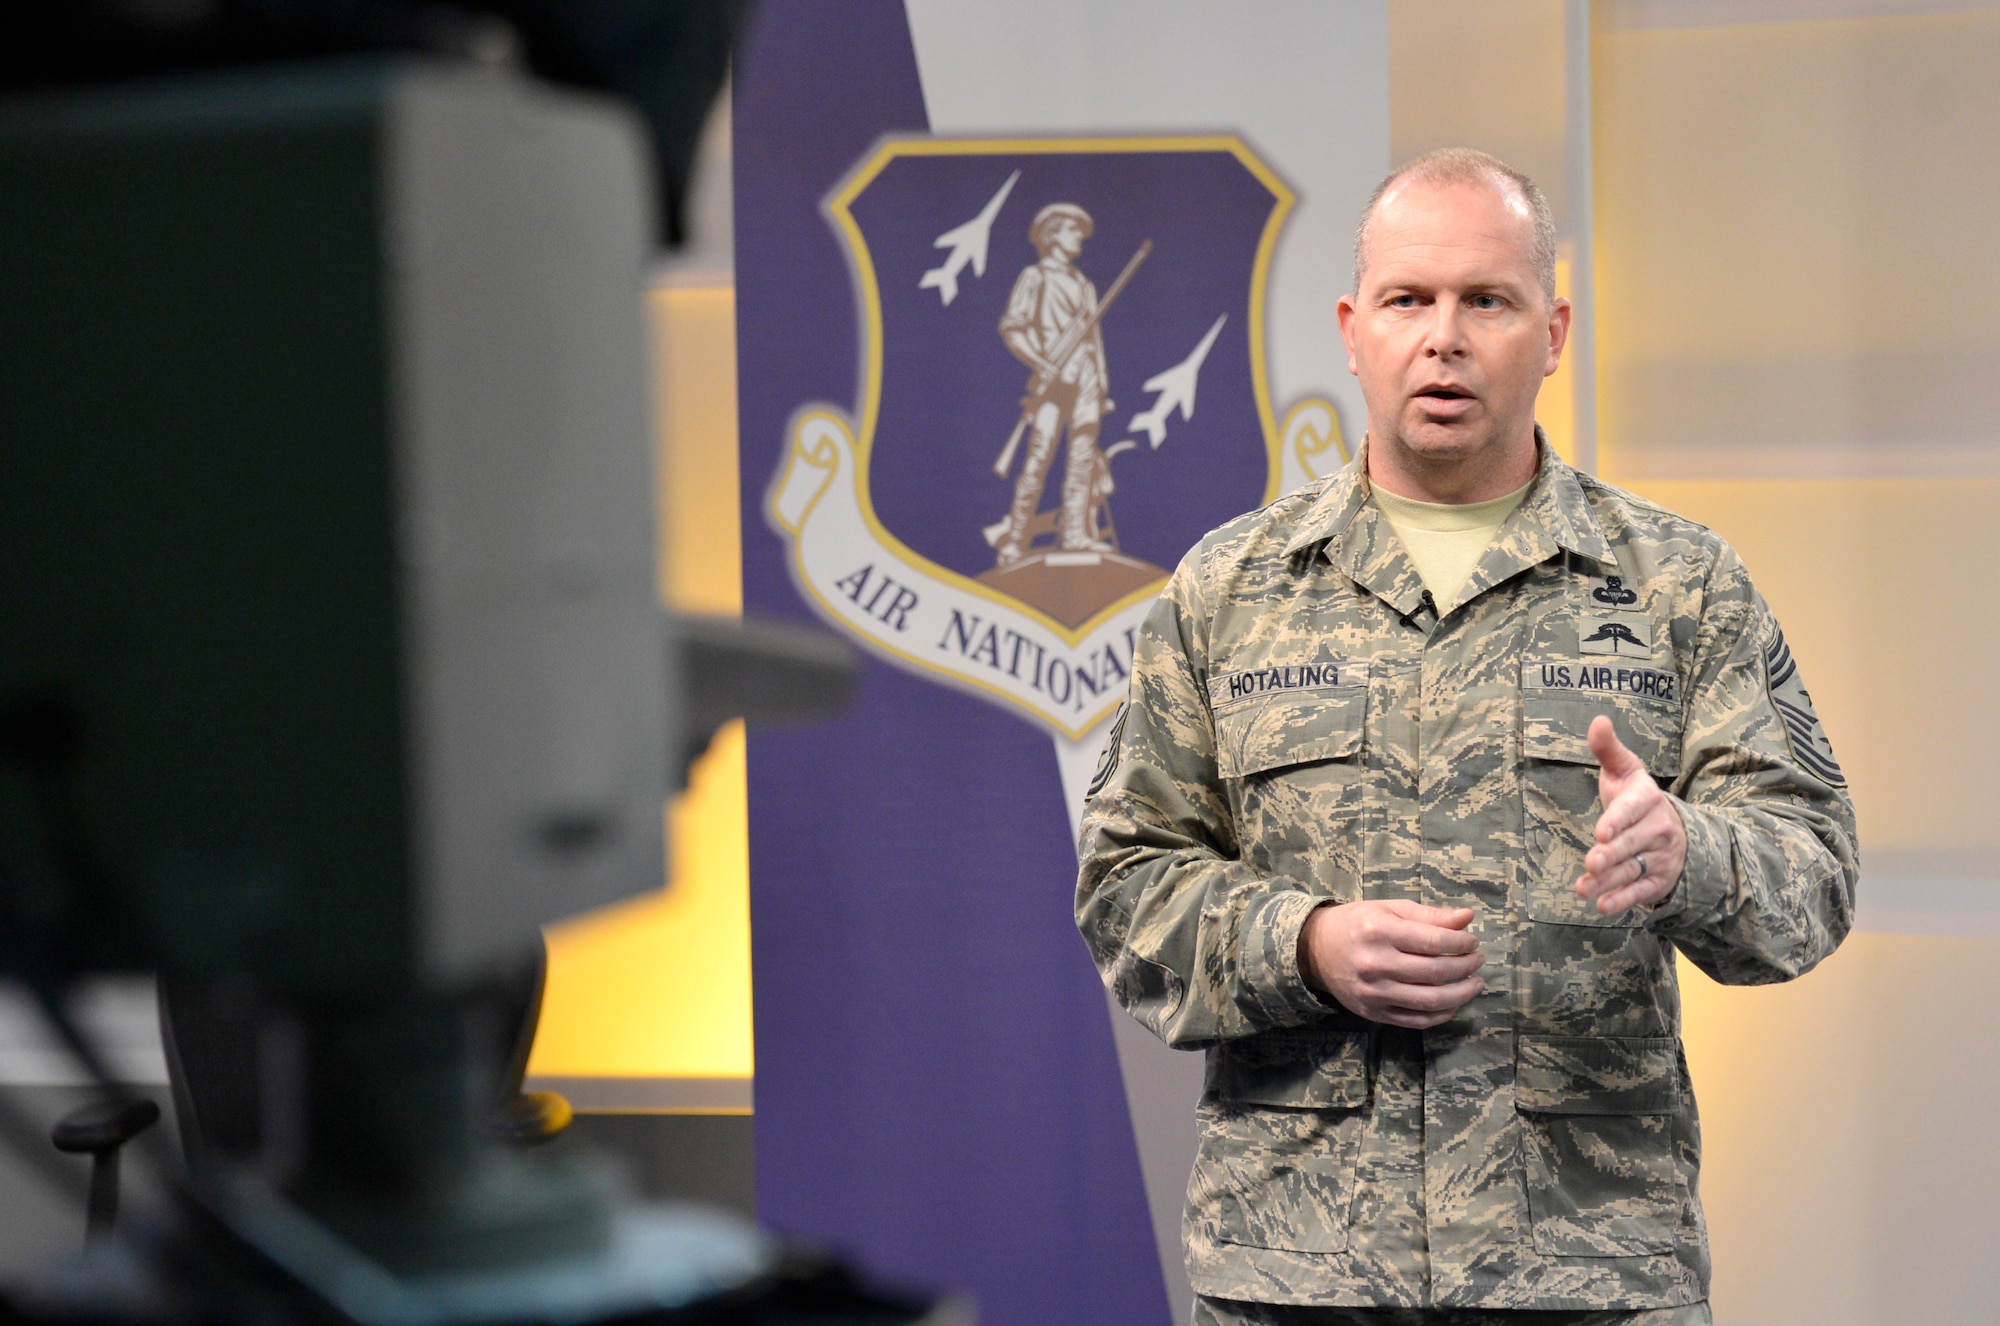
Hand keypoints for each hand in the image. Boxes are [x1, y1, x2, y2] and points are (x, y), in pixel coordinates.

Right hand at [1297, 900, 1484, 1028]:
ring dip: (1461, 993)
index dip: (1462, 943)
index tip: (1474, 942)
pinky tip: (1454, 1003)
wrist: (1316, 950)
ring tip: (1475, 983)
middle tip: (1478, 960)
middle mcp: (1375, 964)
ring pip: (1430, 1001)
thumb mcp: (1390, 909)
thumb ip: (1429, 915)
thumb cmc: (1358, 923)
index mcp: (1379, 931)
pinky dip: (1442, 1014)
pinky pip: (1416, 1020)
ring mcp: (1374, 993)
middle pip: (1435, 972)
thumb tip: (1468, 918)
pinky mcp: (1373, 1013)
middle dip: (1466, 966)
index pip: (1434, 941)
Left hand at [1576, 715, 1685, 914]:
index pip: (1631, 810)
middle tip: (1591, 862)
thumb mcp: (1624, 770)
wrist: (1674, 829)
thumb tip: (1598, 720)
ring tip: (1584, 888)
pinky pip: (1640, 892)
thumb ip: (1608, 749)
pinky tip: (1602, 906)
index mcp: (1647, 799)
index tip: (1601, 831)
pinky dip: (1622, 900)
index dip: (1617, 821)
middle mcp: (1658, 829)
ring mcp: (1659, 856)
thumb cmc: (1635, 796)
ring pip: (1632, 870)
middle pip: (1631, 844)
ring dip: (1609, 882)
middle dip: (1611, 854)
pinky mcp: (1657, 880)